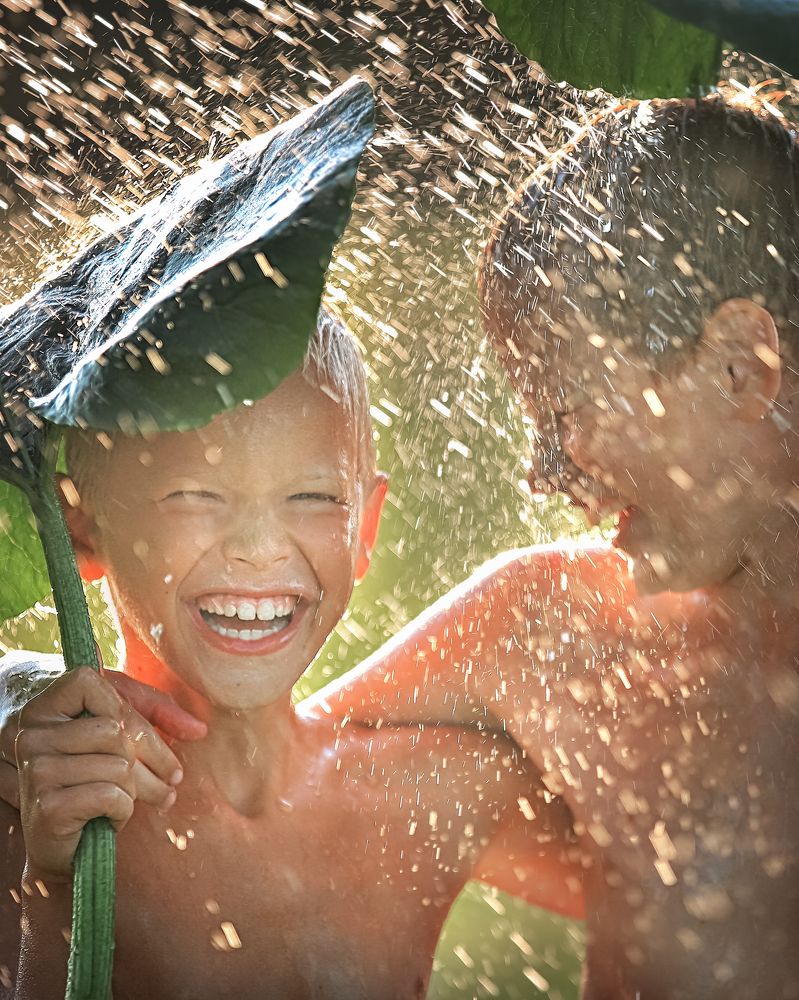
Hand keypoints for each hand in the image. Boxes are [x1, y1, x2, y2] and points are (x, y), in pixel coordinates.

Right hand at [16, 667, 188, 880]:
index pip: (92, 684)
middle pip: (115, 730)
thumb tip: (199, 729)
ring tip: (125, 800)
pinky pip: (111, 796)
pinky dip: (123, 810)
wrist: (55, 839)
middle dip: (149, 761)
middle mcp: (32, 735)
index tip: (144, 735)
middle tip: (165, 782)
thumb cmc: (91, 777)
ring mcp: (36, 770)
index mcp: (45, 707)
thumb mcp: (120, 730)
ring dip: (135, 790)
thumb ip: (157, 713)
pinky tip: (111, 816)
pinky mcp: (47, 806)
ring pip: (119, 765)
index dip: (128, 710)